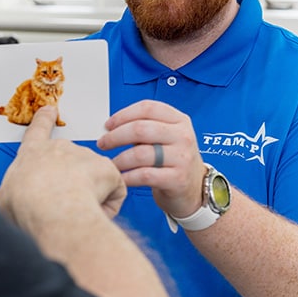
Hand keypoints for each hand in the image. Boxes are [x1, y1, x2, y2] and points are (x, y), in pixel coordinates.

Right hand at [0, 106, 125, 224]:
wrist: (52, 209)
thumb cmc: (28, 205)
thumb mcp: (7, 198)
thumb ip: (17, 192)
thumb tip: (22, 200)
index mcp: (32, 153)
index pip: (38, 130)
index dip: (44, 120)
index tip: (50, 110)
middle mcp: (59, 148)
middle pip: (69, 161)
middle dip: (70, 181)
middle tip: (63, 204)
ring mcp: (85, 155)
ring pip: (92, 181)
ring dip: (87, 196)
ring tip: (76, 213)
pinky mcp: (107, 168)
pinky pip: (111, 192)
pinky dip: (106, 205)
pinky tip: (94, 213)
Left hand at [97, 99, 205, 218]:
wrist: (194, 188)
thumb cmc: (172, 160)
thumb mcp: (164, 137)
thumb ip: (143, 129)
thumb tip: (110, 127)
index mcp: (178, 120)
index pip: (147, 108)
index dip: (123, 115)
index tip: (108, 125)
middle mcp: (183, 136)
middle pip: (140, 129)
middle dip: (115, 136)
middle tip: (103, 144)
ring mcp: (182, 157)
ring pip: (140, 153)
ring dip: (119, 159)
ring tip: (111, 164)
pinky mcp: (178, 179)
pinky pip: (144, 175)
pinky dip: (127, 177)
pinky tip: (121, 178)